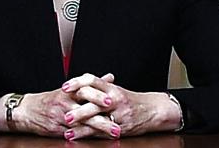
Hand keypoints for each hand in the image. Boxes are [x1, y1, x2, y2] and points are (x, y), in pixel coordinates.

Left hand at [63, 73, 181, 137]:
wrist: (153, 109)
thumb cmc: (129, 99)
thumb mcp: (114, 89)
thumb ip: (96, 87)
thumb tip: (74, 86)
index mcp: (111, 88)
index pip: (92, 80)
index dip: (77, 83)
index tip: (64, 87)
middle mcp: (115, 99)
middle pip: (95, 104)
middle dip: (79, 111)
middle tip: (65, 116)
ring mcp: (119, 114)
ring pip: (99, 121)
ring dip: (82, 128)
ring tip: (68, 133)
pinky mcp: (122, 127)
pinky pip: (104, 132)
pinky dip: (91, 136)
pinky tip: (80, 138)